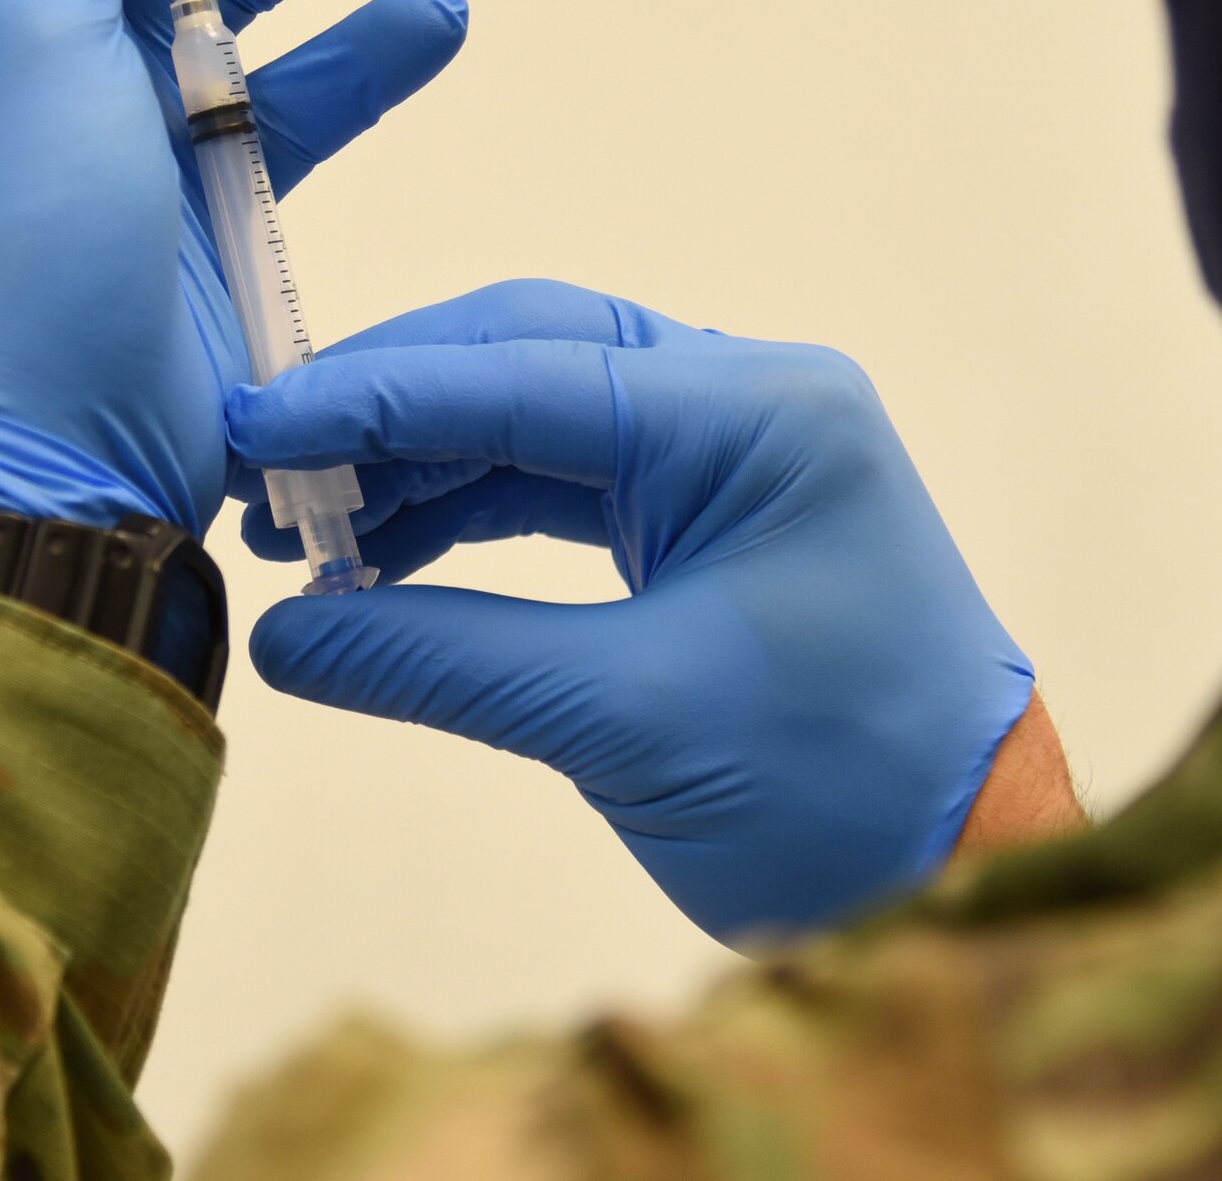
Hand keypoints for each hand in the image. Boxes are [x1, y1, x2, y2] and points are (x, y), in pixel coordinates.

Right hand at [226, 281, 1038, 942]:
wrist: (967, 865)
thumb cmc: (844, 794)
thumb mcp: (628, 722)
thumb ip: (443, 659)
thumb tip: (287, 633)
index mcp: (755, 416)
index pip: (526, 373)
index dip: (376, 399)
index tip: (253, 426)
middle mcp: (748, 401)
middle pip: (528, 355)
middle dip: (392, 409)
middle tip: (264, 471)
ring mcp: (733, 452)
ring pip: (540, 413)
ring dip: (422, 462)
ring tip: (302, 530)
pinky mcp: (712, 512)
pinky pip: (569, 479)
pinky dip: (473, 509)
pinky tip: (385, 555)